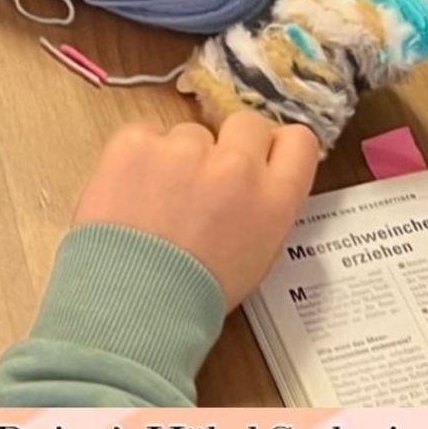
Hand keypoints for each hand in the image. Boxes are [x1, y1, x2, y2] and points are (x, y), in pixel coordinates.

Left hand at [73, 111, 317, 309]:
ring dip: (177, 157)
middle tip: (205, 178)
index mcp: (274, 199)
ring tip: (156, 203)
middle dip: (229, 144)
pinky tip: (130, 193)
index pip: (298, 141)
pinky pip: (144, 134)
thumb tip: (256, 178)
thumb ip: (263, 208)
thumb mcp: (255, 257)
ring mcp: (185, 148)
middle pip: (246, 123)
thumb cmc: (193, 294)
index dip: (275, 146)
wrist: (129, 304)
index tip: (259, 156)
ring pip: (188, 133)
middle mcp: (237, 165)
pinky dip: (137, 158)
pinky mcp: (137, 141)